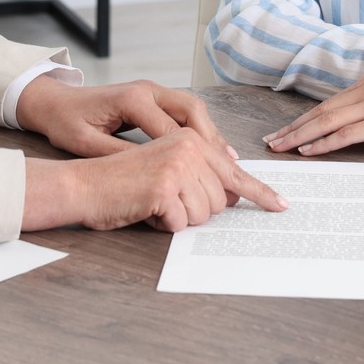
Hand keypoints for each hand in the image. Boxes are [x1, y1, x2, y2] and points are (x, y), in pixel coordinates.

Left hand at [15, 76, 228, 158]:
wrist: (55, 102)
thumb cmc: (67, 122)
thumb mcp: (88, 144)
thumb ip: (120, 154)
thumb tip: (152, 174)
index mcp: (132, 98)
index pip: (170, 128)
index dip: (190, 154)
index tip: (205, 177)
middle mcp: (148, 89)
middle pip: (192, 109)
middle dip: (211, 139)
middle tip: (227, 167)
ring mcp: (152, 90)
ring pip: (193, 109)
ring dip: (210, 134)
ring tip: (226, 162)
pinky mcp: (153, 97)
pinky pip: (184, 112)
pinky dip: (199, 131)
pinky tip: (209, 150)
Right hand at [22, 129, 287, 231]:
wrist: (83, 185)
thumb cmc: (123, 181)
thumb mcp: (166, 168)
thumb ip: (199, 173)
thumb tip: (234, 193)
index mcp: (189, 138)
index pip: (233, 170)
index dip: (260, 192)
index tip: (280, 205)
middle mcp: (187, 147)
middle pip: (220, 200)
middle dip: (195, 210)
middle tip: (164, 200)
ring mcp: (176, 165)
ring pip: (204, 214)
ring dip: (178, 218)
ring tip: (152, 203)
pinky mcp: (163, 187)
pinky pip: (180, 223)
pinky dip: (162, 225)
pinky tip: (144, 210)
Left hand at [263, 74, 363, 156]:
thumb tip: (342, 128)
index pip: (328, 103)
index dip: (303, 119)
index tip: (284, 131)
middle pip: (323, 111)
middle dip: (294, 127)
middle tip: (272, 141)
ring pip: (329, 121)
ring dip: (302, 136)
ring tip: (282, 147)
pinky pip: (347, 134)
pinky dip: (325, 143)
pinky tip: (310, 151)